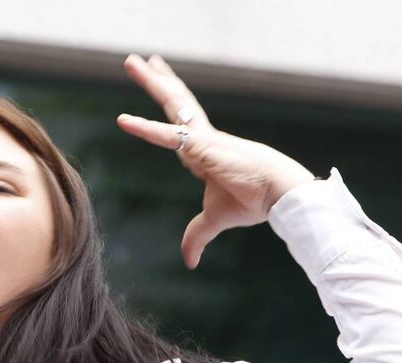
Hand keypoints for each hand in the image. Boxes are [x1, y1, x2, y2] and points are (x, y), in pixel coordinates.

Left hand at [117, 54, 315, 268]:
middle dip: (157, 80)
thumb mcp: (215, 220)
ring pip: (172, 104)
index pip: (179, 124)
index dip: (168, 106)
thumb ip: (197, 236)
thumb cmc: (253, 202)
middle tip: (140, 60)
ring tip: (133, 61)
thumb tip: (188, 262)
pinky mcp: (202, 147)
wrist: (279, 195)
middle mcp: (202, 139)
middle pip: (175, 103)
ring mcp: (202, 139)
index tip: (161, 86)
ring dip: (151, 82)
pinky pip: (168, 136)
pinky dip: (144, 129)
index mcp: (204, 152)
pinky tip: (122, 120)